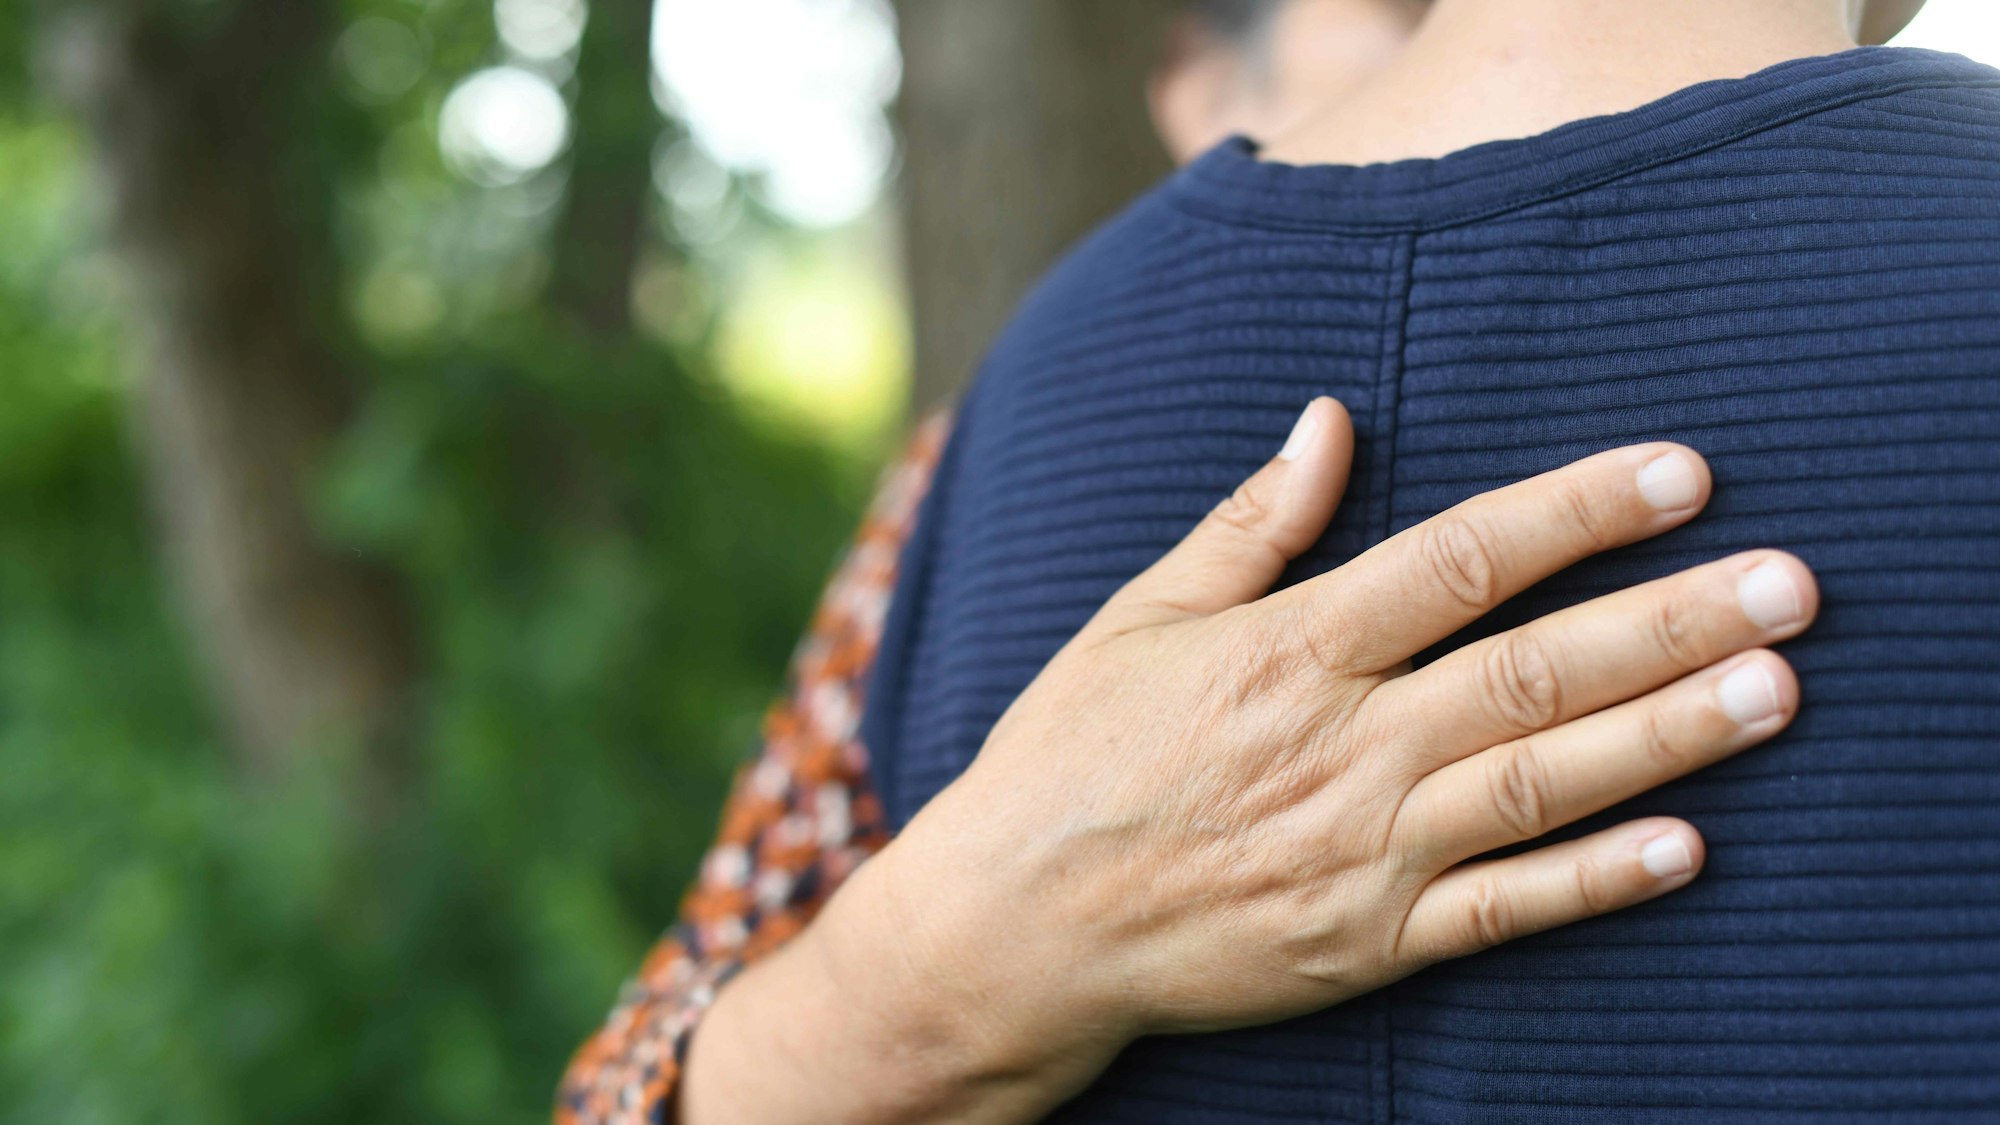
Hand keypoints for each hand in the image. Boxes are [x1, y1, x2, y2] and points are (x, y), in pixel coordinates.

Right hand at [683, 398, 1817, 1123]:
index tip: (1680, 475)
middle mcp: (1337, 744)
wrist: (1016, 924)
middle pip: (1530, 671)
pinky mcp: (1366, 941)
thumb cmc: (1070, 755)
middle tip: (1789, 585)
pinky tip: (1686, 845)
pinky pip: (1502, 911)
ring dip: (1664, 735)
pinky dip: (1595, 881)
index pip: (1457, 561)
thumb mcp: (1137, 617)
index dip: (1575, 512)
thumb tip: (1330, 419)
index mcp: (1284, 650)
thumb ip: (1248, 524)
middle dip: (1667, 622)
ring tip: (1774, 689)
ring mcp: (1360, 850)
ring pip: (1538, 784)